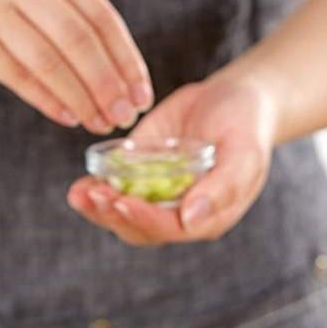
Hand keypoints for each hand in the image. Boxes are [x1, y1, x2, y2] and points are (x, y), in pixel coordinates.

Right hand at [0, 0, 151, 131]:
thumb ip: (76, 20)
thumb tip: (127, 82)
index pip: (101, 17)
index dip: (127, 60)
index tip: (142, 95)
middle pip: (79, 40)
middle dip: (108, 84)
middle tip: (125, 116)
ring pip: (51, 62)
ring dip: (82, 98)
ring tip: (100, 122)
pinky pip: (21, 77)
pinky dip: (49, 101)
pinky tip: (69, 117)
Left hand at [68, 76, 277, 244]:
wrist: (234, 98)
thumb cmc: (247, 126)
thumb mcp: (244, 153)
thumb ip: (222, 187)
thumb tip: (190, 219)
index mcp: (207, 216)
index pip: (170, 229)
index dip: (144, 218)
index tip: (122, 202)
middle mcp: (178, 213)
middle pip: (139, 228)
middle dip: (113, 214)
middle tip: (92, 195)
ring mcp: (157, 194)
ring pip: (122, 214)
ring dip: (98, 208)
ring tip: (79, 192)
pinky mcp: (141, 173)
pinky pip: (115, 188)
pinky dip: (96, 187)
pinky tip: (81, 183)